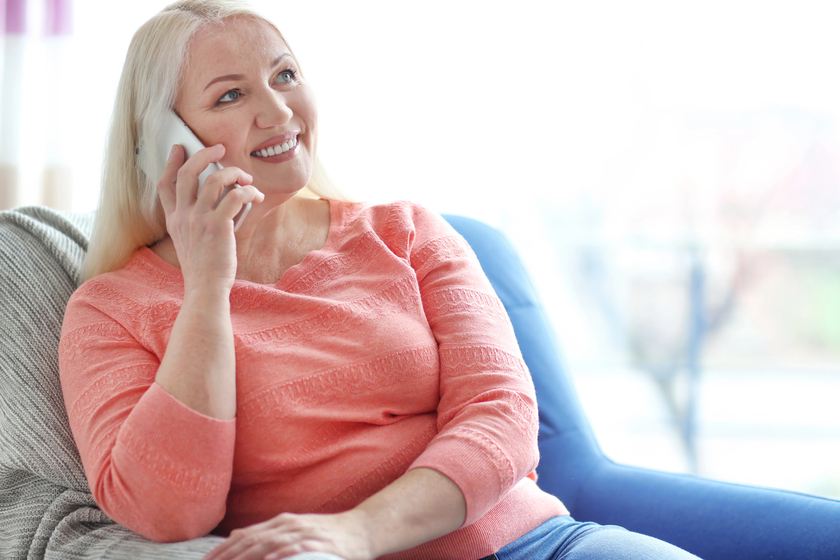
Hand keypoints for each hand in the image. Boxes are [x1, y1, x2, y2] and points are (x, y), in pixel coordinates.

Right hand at [157, 143, 263, 291]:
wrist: (206, 289)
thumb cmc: (204, 267)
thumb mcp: (188, 241)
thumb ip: (194, 220)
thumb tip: (218, 198)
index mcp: (174, 219)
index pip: (165, 184)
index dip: (171, 163)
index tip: (179, 148)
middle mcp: (183, 216)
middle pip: (188, 173)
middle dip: (204, 154)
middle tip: (219, 148)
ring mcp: (199, 220)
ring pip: (214, 180)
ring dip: (234, 173)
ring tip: (246, 178)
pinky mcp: (218, 226)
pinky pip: (234, 196)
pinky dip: (248, 191)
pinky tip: (255, 196)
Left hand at [202, 511, 373, 559]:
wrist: (363, 529)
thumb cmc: (330, 534)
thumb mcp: (297, 530)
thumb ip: (270, 534)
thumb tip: (240, 537)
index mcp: (282, 522)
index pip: (246, 535)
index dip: (225, 548)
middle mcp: (290, 524)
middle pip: (253, 539)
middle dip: (229, 554)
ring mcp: (305, 532)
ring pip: (270, 542)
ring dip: (248, 555)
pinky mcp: (320, 542)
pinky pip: (297, 547)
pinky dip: (281, 552)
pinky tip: (269, 559)